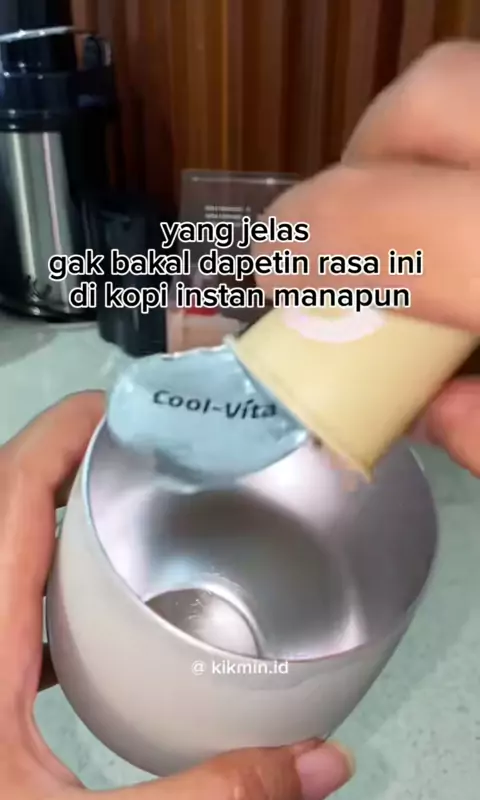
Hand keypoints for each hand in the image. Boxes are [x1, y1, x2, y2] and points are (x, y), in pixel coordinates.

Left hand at [0, 393, 352, 799]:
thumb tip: (312, 766)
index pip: (14, 490)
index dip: (64, 433)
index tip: (123, 407)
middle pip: (11, 504)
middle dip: (75, 464)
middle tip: (146, 457)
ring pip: (7, 549)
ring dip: (60, 520)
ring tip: (129, 520)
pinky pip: (9, 601)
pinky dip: (47, 583)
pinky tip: (89, 619)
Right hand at [263, 40, 479, 475]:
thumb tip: (429, 410)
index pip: (376, 214)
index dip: (301, 244)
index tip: (278, 280)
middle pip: (429, 100)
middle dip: (363, 164)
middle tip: (352, 244)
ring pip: (471, 88)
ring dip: (426, 155)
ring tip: (425, 233)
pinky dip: (471, 157)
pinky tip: (475, 225)